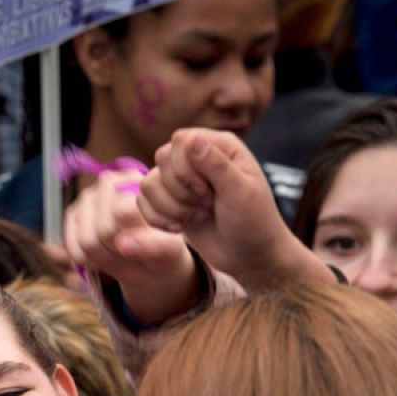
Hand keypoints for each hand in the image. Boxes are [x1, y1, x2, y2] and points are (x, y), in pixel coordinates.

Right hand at [65, 172, 197, 322]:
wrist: (148, 261)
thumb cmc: (163, 250)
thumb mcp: (170, 249)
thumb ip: (154, 245)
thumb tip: (122, 243)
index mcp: (137, 182)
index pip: (123, 214)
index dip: (134, 239)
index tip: (149, 244)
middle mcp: (108, 182)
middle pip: (104, 230)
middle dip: (119, 250)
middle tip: (134, 251)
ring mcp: (87, 198)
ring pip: (88, 242)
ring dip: (105, 257)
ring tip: (121, 252)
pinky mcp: (73, 215)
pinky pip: (75, 250)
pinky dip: (90, 261)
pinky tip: (104, 254)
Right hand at [139, 129, 323, 291]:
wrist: (249, 256)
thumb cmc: (254, 222)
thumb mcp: (241, 192)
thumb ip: (216, 164)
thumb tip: (192, 139)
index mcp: (220, 146)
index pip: (181, 141)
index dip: (186, 168)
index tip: (208, 191)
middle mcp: (198, 157)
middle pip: (162, 158)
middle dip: (180, 190)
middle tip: (207, 205)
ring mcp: (181, 180)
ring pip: (148, 183)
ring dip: (170, 207)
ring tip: (197, 217)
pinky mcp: (169, 202)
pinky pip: (142, 202)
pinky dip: (158, 219)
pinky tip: (180, 228)